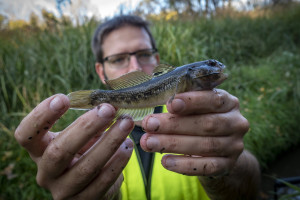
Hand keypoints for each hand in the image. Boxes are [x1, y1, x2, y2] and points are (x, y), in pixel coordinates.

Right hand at [15, 94, 133, 198]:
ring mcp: (64, 190)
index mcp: (39, 151)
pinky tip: (127, 146)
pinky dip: (118, 162)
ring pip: (86, 167)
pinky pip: (103, 182)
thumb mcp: (80, 136)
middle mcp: (46, 173)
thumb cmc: (84, 150)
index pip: (26, 135)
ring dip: (109, 142)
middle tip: (108, 109)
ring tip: (126, 124)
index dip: (41, 116)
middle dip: (86, 127)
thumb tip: (110, 104)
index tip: (63, 98)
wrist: (92, 183)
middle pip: (59, 151)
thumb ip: (89, 121)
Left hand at [140, 89, 248, 176]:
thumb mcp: (195, 106)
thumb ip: (182, 102)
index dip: (192, 101)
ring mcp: (234, 145)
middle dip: (174, 125)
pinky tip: (165, 161)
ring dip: (173, 144)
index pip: (213, 99)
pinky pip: (206, 167)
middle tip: (149, 125)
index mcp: (228, 102)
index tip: (170, 104)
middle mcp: (236, 123)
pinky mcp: (228, 165)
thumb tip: (157, 100)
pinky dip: (184, 165)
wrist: (218, 148)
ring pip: (204, 146)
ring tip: (149, 143)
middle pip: (206, 124)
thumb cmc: (199, 119)